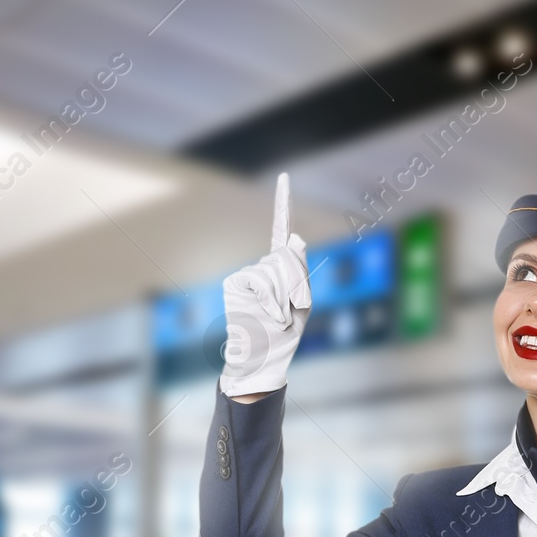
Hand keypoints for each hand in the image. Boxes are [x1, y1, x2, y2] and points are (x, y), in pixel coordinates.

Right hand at [220, 171, 311, 396]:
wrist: (261, 359)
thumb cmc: (283, 337)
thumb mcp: (302, 304)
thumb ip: (300, 270)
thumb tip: (296, 237)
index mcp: (282, 272)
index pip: (282, 233)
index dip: (282, 205)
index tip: (283, 177)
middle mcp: (263, 268)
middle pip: (286, 258)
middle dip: (295, 283)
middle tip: (290, 309)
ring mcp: (247, 275)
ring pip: (273, 270)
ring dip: (283, 297)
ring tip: (278, 318)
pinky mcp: (234, 283)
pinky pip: (259, 280)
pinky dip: (269, 299)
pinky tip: (267, 316)